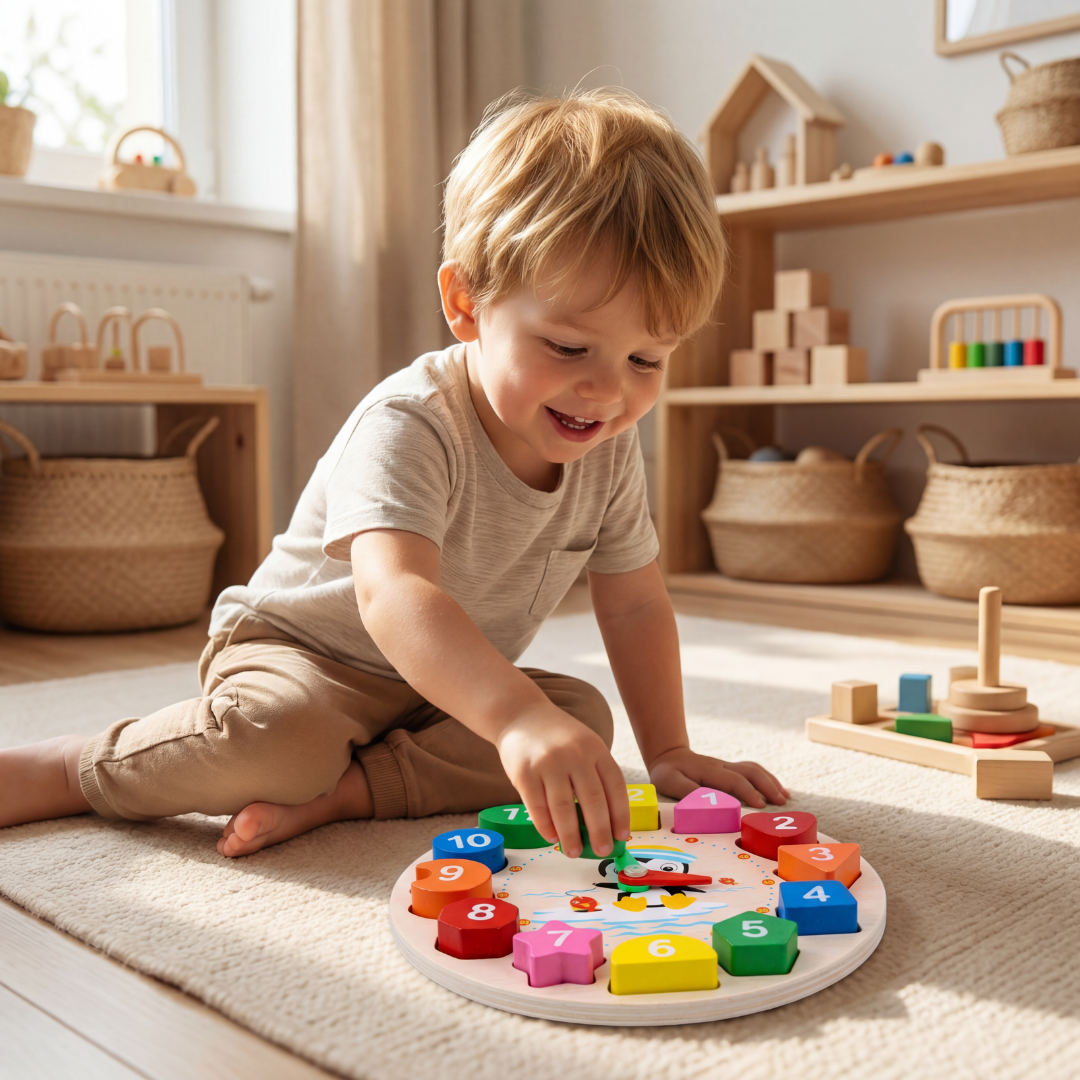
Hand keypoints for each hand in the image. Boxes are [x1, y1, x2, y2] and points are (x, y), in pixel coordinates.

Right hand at [495, 700, 629, 858]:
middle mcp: (574, 754)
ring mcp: (548, 762)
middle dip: (599, 830)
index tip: (622, 836)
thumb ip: (595, 776)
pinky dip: (546, 826)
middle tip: (603, 851)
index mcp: (595, 748)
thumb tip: (607, 823)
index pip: (615, 785)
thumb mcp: (584, 746)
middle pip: (592, 799)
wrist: (520, 715)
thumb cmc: (558, 738)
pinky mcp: (524, 772)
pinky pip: (537, 806)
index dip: (621, 814)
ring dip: (570, 835)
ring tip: (574, 852)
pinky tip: (552, 837)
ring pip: (563, 806)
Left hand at [649, 746, 788, 808]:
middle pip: (749, 771)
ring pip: (753, 769)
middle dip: (767, 786)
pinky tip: (776, 789)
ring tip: (785, 797)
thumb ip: (688, 792)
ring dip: (770, 781)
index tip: (761, 805)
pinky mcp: (729, 769)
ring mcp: (727, 766)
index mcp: (708, 771)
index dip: (748, 792)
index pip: (733, 780)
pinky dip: (767, 778)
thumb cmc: (668, 773)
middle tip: (781, 803)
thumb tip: (710, 803)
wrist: (668, 755)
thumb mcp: (669, 782)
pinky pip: (752, 770)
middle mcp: (721, 766)